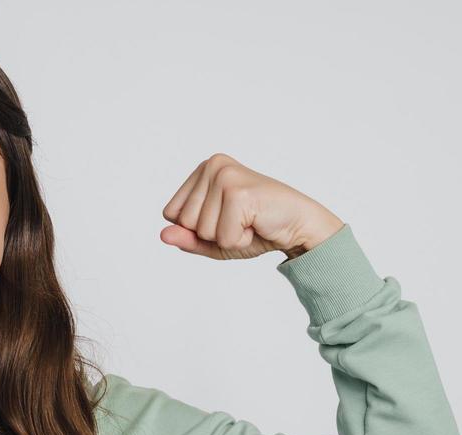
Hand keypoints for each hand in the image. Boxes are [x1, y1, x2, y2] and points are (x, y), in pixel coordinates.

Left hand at [160, 153, 343, 260]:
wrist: (298, 226)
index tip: (225, 218)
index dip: (196, 229)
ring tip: (249, 221)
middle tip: (240, 221)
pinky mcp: (239, 192)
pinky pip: (223, 237)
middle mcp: (212, 166)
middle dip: (212, 233)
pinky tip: (257, 223)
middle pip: (184, 222)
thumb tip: (162, 235)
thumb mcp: (214, 240)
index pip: (171, 214)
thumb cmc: (257, 229)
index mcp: (203, 170)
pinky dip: (240, 240)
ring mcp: (225, 176)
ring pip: (201, 230)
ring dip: (227, 237)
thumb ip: (187, 239)